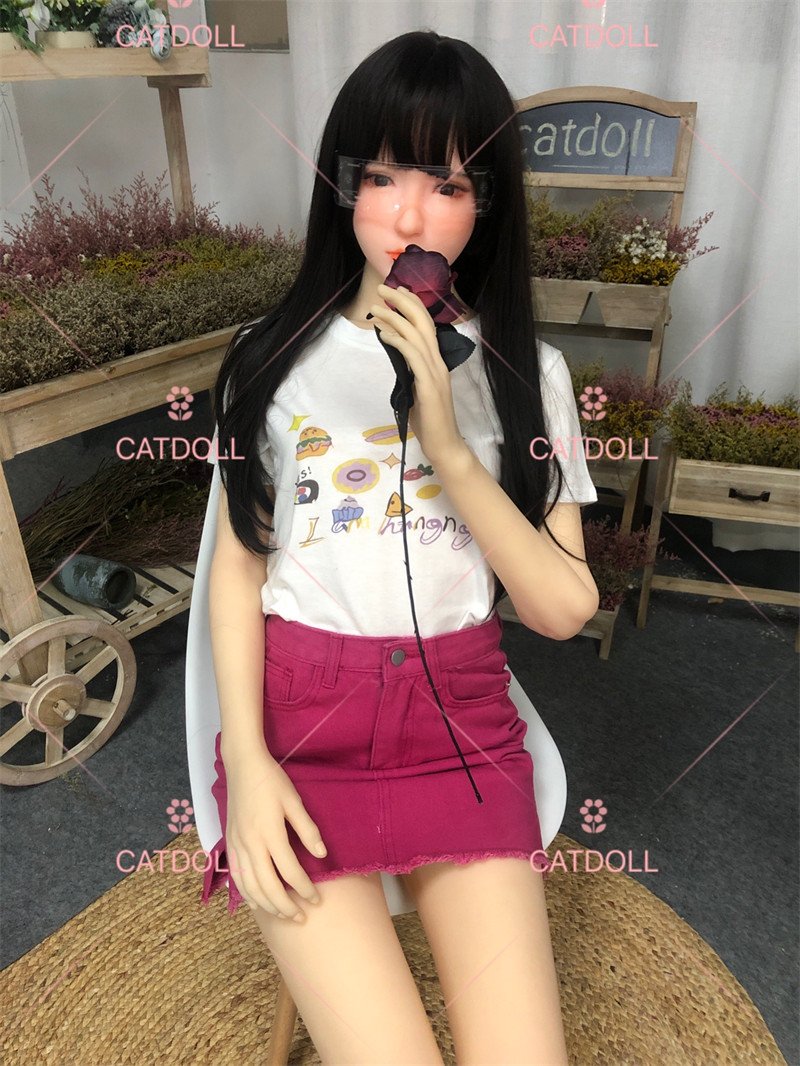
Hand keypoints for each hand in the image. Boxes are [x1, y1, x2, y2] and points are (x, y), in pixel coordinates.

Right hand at [225, 750, 325, 919]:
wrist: (242, 766)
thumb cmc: (272, 781)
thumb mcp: (294, 801)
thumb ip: (307, 829)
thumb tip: (322, 855)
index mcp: (270, 833)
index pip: (289, 871)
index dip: (304, 888)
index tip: (316, 899)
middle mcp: (250, 844)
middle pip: (268, 886)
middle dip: (285, 906)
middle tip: (301, 917)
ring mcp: (237, 845)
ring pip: (250, 886)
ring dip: (267, 905)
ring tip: (283, 915)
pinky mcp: (229, 843)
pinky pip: (236, 876)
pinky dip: (246, 894)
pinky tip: (256, 903)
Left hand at [370, 283, 469, 467]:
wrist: (444, 444)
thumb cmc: (429, 420)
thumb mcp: (416, 388)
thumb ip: (410, 370)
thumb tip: (396, 354)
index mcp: (437, 361)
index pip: (426, 324)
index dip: (412, 304)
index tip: (396, 291)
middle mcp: (438, 362)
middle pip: (422, 321)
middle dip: (402, 301)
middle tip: (383, 288)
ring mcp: (435, 373)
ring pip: (416, 335)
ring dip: (394, 318)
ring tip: (375, 309)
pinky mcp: (429, 385)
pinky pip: (413, 356)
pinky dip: (398, 341)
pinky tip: (384, 334)